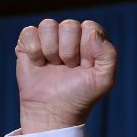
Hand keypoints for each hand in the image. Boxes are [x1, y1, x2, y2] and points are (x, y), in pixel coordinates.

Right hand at [16, 19, 116, 133]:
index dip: (87, 49)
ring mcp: (48, 38)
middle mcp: (69, 35)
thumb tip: (91, 33)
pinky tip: (38, 64)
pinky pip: (29, 32)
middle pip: (68, 25)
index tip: (84, 67)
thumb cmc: (79, 96)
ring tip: (53, 66)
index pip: (90, 27)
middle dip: (68, 51)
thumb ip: (109, 54)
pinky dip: (34, 51)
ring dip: (50, 51)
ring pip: (48, 25)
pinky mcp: (28, 44)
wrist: (52, 112)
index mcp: (90, 39)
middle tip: (67, 69)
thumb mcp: (104, 80)